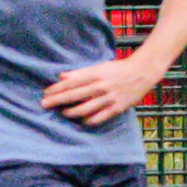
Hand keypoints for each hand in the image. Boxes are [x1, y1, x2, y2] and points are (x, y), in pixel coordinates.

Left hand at [42, 56, 158, 126]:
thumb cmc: (118, 69)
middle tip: (44, 104)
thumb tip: (62, 77)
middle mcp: (101, 86)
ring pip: (85, 109)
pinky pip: (99, 117)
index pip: (71, 82)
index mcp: (95, 74)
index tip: (46, 93)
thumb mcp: (99, 66)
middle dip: (57, 100)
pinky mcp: (117, 108)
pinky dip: (89, 120)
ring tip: (63, 113)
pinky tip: (82, 121)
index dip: (57, 88)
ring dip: (71, 112)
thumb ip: (80, 73)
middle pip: (74, 95)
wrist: (142, 72)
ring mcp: (109, 98)